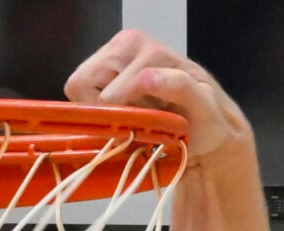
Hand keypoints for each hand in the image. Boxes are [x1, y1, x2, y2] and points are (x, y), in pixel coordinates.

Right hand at [65, 30, 249, 159]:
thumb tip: (145, 77)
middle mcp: (127, 44)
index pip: (106, 94)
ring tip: (130, 115)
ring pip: (77, 88)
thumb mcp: (204, 107)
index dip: (117, 120)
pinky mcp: (103, 66)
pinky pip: (80, 93)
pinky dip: (98, 107)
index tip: (137, 132)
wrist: (206, 120)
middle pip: (82, 84)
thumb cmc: (205, 118)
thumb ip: (180, 88)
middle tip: (131, 122)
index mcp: (149, 52)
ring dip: (100, 109)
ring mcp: (112, 53)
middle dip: (103, 111)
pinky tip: (124, 110)